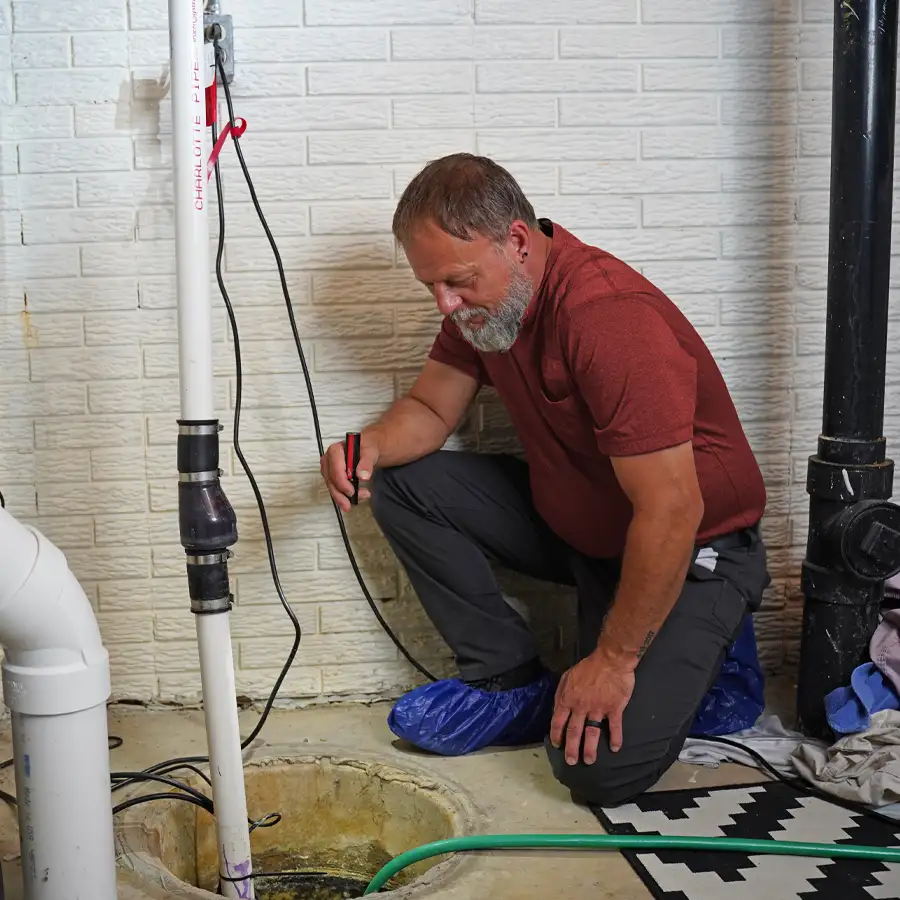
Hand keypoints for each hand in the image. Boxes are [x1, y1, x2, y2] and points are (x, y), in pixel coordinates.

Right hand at [320, 433, 379, 511]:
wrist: (366, 449)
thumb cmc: (365, 447)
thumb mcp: (370, 452)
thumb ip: (366, 463)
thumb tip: (363, 476)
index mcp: (336, 450)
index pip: (335, 468)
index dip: (342, 481)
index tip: (351, 491)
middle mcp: (329, 460)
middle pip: (331, 479)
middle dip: (341, 493)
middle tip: (352, 501)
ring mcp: (329, 469)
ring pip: (332, 486)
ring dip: (343, 497)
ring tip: (359, 499)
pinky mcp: (332, 477)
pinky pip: (335, 489)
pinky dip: (344, 496)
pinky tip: (355, 499)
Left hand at [550, 649, 635, 764]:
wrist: (610, 660)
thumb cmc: (588, 667)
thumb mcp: (567, 676)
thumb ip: (561, 693)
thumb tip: (557, 709)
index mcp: (568, 699)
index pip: (559, 721)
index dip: (557, 735)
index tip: (557, 745)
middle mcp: (581, 707)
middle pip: (574, 731)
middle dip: (571, 748)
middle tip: (571, 761)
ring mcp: (599, 709)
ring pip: (592, 733)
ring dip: (590, 748)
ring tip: (589, 761)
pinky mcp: (614, 709)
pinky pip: (615, 727)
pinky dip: (615, 738)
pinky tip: (615, 748)